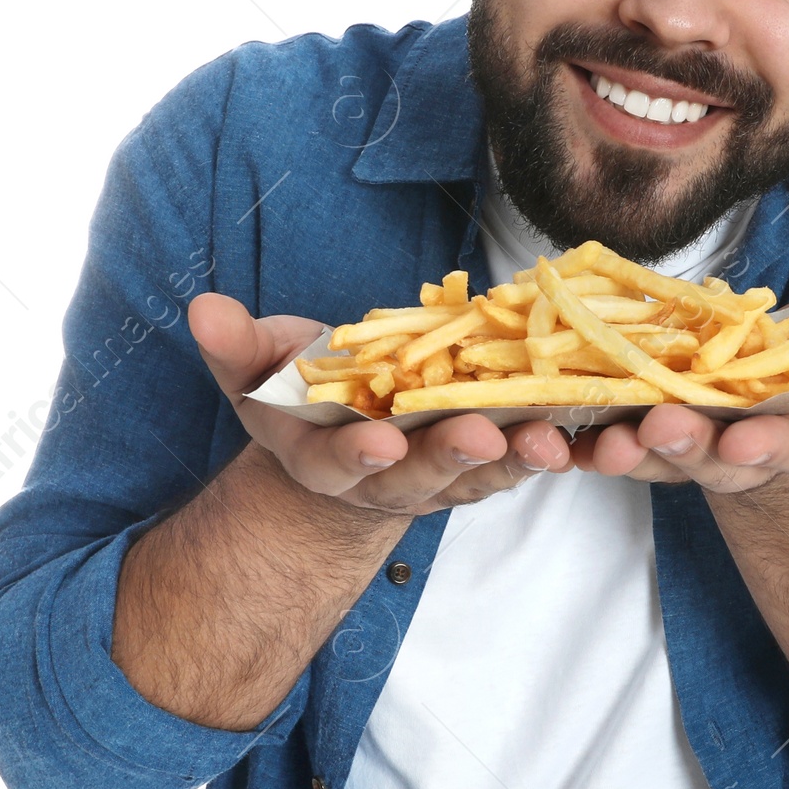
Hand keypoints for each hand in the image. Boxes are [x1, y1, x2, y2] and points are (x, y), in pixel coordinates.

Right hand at [188, 293, 572, 515]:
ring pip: (482, 473)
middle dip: (450, 457)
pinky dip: (553, 446)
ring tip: (552, 440)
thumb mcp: (256, 369)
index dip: (358, 454)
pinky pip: (522, 456)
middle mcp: (388, 479)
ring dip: (518, 459)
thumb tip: (203, 309)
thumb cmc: (297, 394)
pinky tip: (585, 428)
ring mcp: (443, 474)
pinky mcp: (488, 459)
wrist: (346, 430)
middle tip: (481, 437)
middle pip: (421, 476)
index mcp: (325, 459)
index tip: (378, 442)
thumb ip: (234, 345)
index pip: (340, 461)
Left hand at [568, 291, 788, 491]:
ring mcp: (687, 446)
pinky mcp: (643, 434)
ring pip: (653, 457)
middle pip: (710, 458)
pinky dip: (578, 446)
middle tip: (660, 429)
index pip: (788, 444)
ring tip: (600, 444)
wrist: (782, 402)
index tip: (744, 443)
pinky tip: (549, 440)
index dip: (766, 445)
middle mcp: (738, 450)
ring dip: (624, 452)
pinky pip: (608, 444)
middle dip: (685, 445)